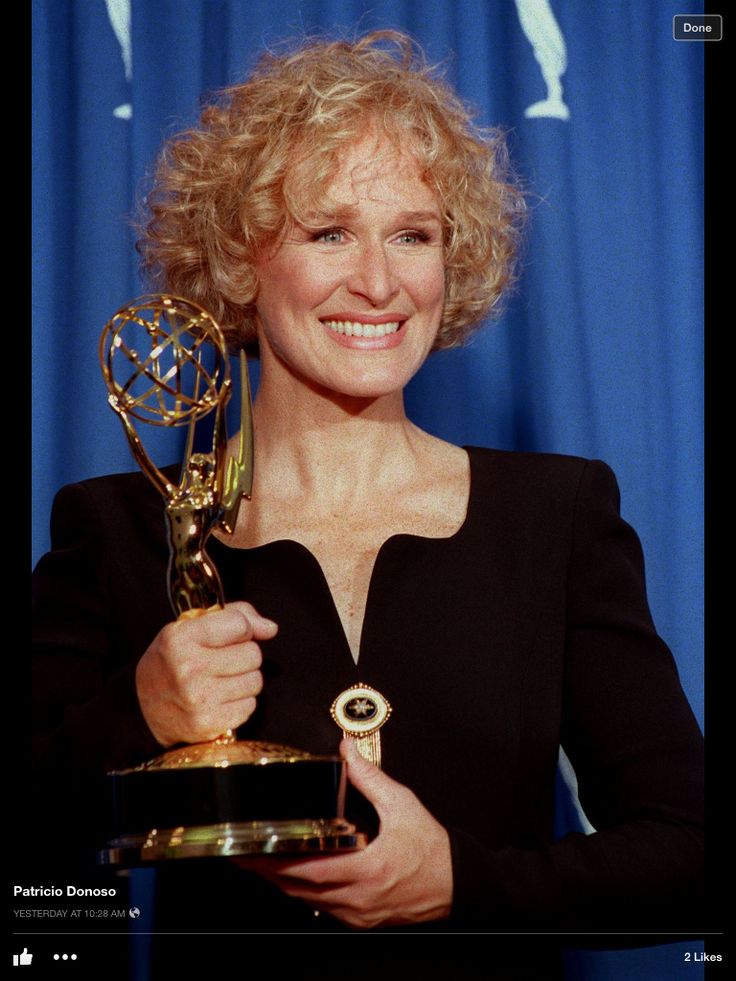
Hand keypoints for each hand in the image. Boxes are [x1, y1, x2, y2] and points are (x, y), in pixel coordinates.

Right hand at [135, 601, 276, 746]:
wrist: (145, 709)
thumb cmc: (173, 661)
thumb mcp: (191, 627)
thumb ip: (236, 616)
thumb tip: (270, 629)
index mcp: (180, 638)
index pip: (240, 624)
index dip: (240, 630)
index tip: (228, 637)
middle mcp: (188, 668)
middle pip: (253, 654)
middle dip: (243, 656)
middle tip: (221, 662)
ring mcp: (198, 698)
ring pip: (256, 681)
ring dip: (244, 680)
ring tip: (220, 681)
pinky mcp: (208, 723)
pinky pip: (250, 706)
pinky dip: (240, 703)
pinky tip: (220, 700)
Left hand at [236, 738, 452, 927]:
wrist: (456, 883)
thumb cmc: (432, 849)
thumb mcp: (402, 805)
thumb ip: (370, 777)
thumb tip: (348, 750)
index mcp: (368, 869)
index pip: (310, 869)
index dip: (277, 862)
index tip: (254, 850)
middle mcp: (358, 897)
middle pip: (300, 889)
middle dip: (268, 872)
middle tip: (243, 855)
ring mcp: (358, 913)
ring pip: (308, 901)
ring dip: (284, 883)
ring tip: (260, 863)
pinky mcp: (361, 919)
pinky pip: (323, 908)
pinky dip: (305, 892)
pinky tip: (296, 876)